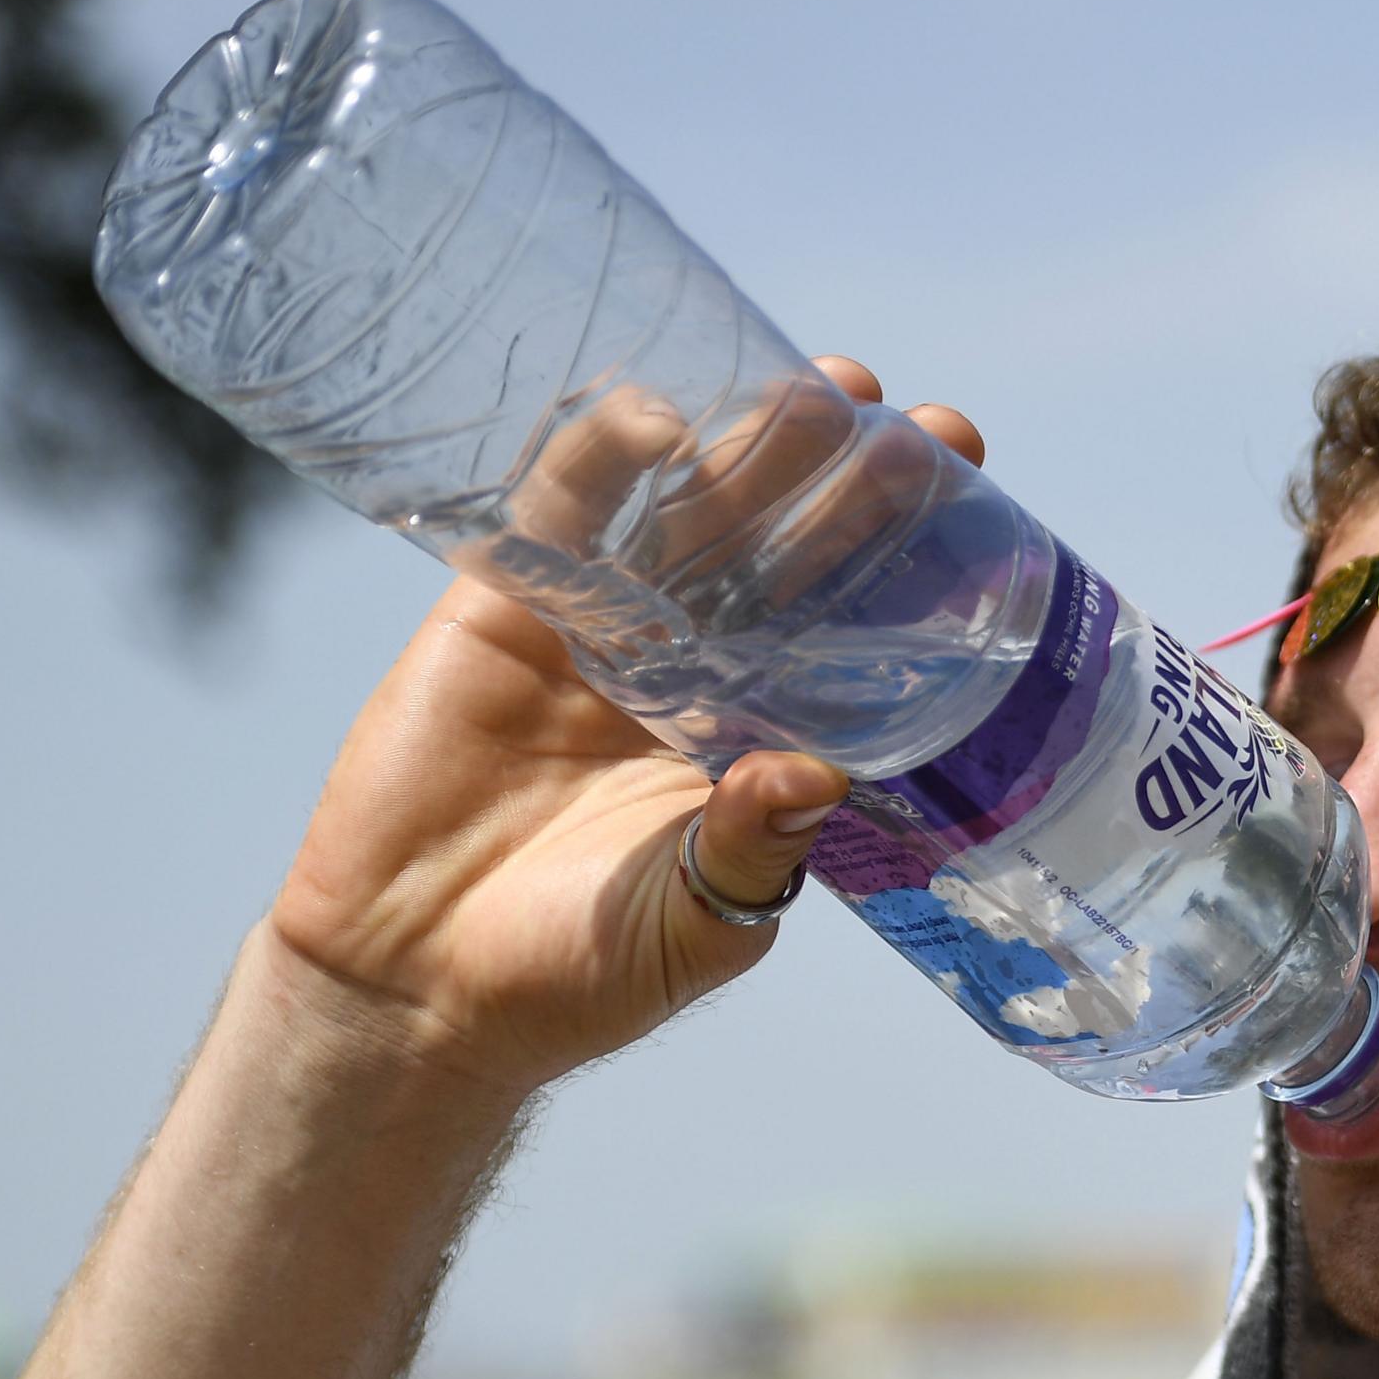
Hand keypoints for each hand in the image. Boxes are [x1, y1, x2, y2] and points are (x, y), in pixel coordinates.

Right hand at [265, 357, 987, 1096]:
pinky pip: (552, 521)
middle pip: (773, 554)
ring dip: (741, 452)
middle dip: (834, 482)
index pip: (842, 630)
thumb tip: (818, 776)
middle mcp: (687, 672)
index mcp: (753, 738)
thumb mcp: (690, 923)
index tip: (963, 498)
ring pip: (680, 520)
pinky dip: (596, 464)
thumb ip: (749, 850)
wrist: (415, 987)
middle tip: (902, 420)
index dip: (898, 563)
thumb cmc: (574, 975)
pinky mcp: (498, 618)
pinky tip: (654, 418)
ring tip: (811, 391)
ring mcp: (594, 636)